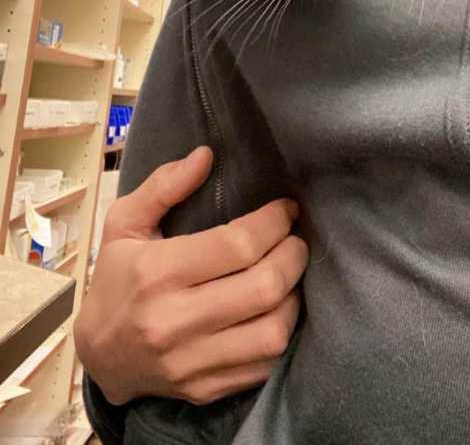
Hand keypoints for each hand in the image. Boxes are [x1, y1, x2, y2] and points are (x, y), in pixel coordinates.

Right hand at [74, 147, 307, 405]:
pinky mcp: (205, 389)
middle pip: (263, 287)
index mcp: (157, 273)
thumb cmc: (117, 278)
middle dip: (293, 255)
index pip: (238, 246)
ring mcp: (191, 362)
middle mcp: (174, 321)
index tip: (285, 210)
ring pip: (272, 331)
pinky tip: (277, 309)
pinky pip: (264, 364)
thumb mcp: (125, 224)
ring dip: (294, 296)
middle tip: (295, 239)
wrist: (99, 355)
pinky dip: (281, 333)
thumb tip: (206, 154)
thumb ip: (164, 186)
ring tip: (289, 274)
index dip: (273, 223)